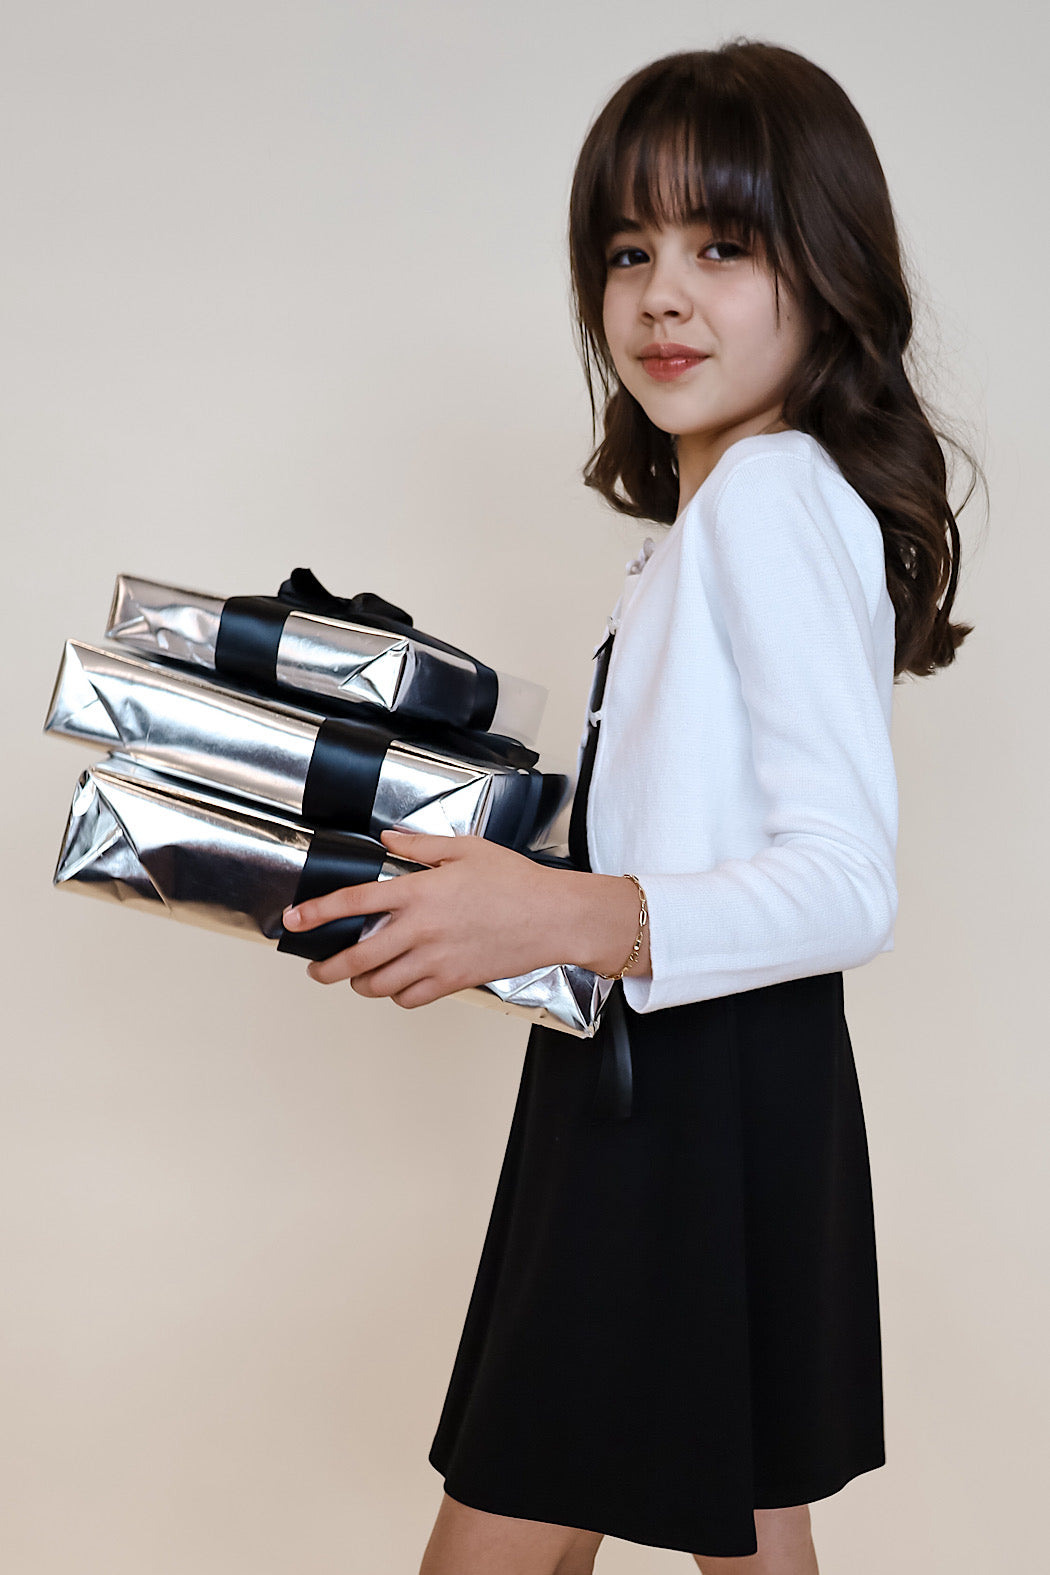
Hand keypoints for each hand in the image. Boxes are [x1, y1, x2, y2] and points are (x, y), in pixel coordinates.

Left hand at [283, 829, 561, 1006]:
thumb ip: (420, 846)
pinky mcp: (453, 982)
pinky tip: (397, 985)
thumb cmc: (516, 881)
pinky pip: (410, 999)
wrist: (554, 917)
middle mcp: (421, 929)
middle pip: (356, 957)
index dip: (317, 913)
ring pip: (379, 984)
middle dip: (326, 968)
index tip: (294, 920)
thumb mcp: (466, 849)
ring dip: (361, 983)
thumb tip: (389, 838)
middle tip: (317, 969)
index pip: (352, 903)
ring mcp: (436, 960)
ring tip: (357, 978)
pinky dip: (396, 996)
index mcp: (419, 892)